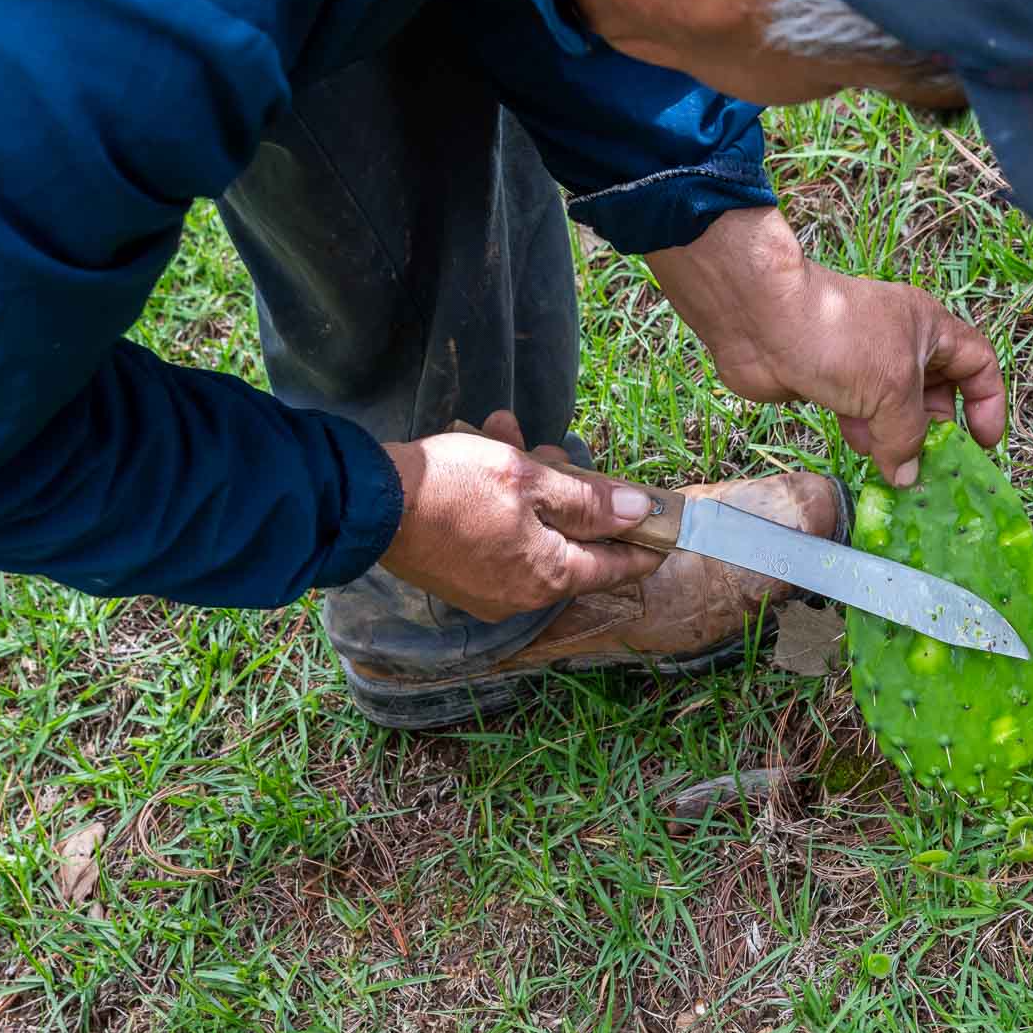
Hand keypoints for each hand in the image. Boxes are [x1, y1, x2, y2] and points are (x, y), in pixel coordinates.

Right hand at [378, 411, 663, 621]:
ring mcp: (489, 591)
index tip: (666, 526)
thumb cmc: (454, 486)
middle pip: (571, 543)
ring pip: (533, 532)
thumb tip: (638, 512)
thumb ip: (588, 500)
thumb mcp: (528, 478)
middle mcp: (523, 596)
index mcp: (549, 576)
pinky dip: (500, 502)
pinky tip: (486, 450)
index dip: (644, 541)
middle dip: (571, 494)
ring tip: (510, 437)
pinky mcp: (461, 577)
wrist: (365, 502)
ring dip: (530, 485)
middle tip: (558, 454)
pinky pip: (499, 538)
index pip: (616, 566)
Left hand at [648, 208, 1006, 486]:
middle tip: (936, 469)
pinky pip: (862, 417)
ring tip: (900, 472)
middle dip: (938, 431)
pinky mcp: (832, 381)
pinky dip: (868, 438)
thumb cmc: (838, 338)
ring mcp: (865, 363)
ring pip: (896, 410)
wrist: (760, 320)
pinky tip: (866, 455)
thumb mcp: (891, 389)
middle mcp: (902, 343)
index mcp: (929, 329)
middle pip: (937, 393)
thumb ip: (908, 436)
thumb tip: (909, 476)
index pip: (977, 364)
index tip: (984, 443)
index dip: (987, 403)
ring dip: (900, 441)